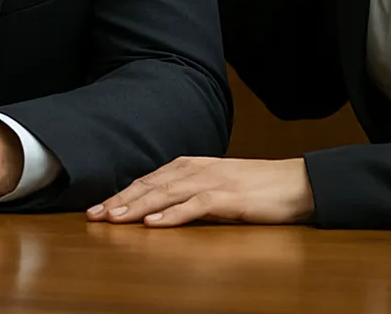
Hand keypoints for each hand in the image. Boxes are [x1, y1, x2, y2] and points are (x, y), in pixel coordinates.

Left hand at [86, 156, 314, 226]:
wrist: (295, 183)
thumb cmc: (253, 187)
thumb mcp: (213, 185)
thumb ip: (186, 191)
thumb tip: (155, 206)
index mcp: (188, 166)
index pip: (146, 181)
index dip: (120, 194)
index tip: (96, 209)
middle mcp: (194, 170)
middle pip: (149, 186)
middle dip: (120, 201)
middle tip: (94, 215)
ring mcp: (211, 182)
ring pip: (166, 194)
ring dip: (138, 207)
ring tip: (115, 218)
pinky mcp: (229, 198)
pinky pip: (195, 207)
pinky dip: (173, 215)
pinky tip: (155, 225)